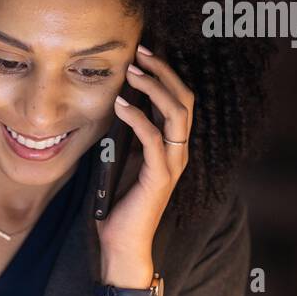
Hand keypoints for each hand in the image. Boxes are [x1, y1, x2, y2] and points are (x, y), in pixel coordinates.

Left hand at [96, 44, 193, 267]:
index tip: (142, 55)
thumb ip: (124, 137)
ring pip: (175, 113)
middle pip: (184, 99)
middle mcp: (178, 151)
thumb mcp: (120, 161)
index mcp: (171, 146)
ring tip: (131, 71)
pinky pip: (153, 138)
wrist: (123, 243)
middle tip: (140, 52)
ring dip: (153, 87)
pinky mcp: (159, 176)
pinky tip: (119, 105)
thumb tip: (112, 106)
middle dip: (163, 71)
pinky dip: (136, 117)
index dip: (164, 75)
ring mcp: (172, 163)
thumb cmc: (119, 205)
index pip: (178, 100)